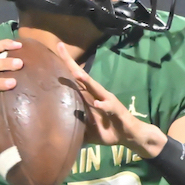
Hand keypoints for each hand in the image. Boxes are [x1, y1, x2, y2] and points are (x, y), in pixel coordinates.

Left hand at [56, 42, 166, 157]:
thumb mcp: (87, 130)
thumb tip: (58, 129)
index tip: (56, 48)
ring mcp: (107, 101)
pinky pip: (109, 107)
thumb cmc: (107, 131)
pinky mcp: (117, 110)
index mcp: (88, 98)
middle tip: (60, 47)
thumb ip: (75, 125)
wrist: (128, 136)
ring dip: (87, 81)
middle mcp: (97, 95)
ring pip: (95, 88)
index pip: (74, 80)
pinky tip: (98, 103)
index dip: (65, 66)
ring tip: (77, 74)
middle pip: (82, 77)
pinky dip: (103, 105)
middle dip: (71, 64)